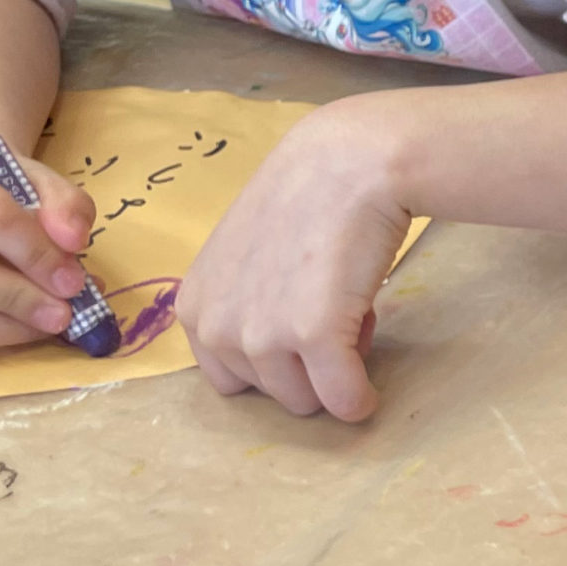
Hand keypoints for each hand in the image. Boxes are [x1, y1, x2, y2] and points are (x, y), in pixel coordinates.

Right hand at [0, 152, 94, 347]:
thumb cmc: (0, 188)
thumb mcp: (40, 181)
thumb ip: (66, 204)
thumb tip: (74, 241)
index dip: (35, 252)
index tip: (74, 279)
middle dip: (17, 298)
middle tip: (65, 311)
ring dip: (10, 326)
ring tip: (55, 322)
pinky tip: (31, 325)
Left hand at [176, 101, 408, 420]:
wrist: (350, 164)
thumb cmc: (308, 197)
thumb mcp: (247, 252)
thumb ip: (242, 299)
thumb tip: (270, 345)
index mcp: (195, 309)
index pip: (229, 378)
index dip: (275, 357)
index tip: (301, 320)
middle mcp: (218, 329)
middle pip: (269, 392)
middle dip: (305, 366)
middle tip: (333, 311)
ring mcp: (263, 336)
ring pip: (306, 401)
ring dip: (335, 372)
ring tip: (351, 316)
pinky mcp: (313, 338)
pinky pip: (343, 401)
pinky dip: (360, 401)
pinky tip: (371, 388)